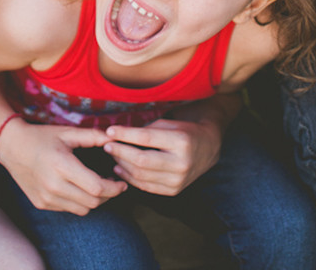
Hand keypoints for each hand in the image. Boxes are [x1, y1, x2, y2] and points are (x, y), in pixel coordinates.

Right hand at [0, 120, 126, 214]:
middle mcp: (53, 185)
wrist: (11, 147)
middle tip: (114, 185)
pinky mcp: (41, 204)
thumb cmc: (41, 137)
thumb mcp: (67, 132)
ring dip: (94, 201)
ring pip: (82, 210)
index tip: (121, 183)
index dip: (114, 188)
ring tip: (98, 187)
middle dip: (108, 196)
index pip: (96, 187)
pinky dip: (78, 202)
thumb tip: (113, 137)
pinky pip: (68, 209)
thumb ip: (92, 136)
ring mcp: (46, 197)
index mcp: (62, 166)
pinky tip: (79, 189)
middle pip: (92, 202)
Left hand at [104, 117, 222, 196]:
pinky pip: (145, 186)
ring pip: (140, 176)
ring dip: (122, 166)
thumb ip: (145, 130)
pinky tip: (121, 169)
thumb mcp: (169, 124)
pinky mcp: (173, 190)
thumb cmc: (184, 132)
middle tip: (107, 145)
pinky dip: (130, 178)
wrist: (208, 149)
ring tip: (113, 156)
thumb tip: (117, 134)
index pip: (146, 138)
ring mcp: (178, 180)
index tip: (109, 131)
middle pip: (141, 160)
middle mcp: (181, 163)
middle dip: (120, 152)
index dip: (125, 135)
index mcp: (181, 141)